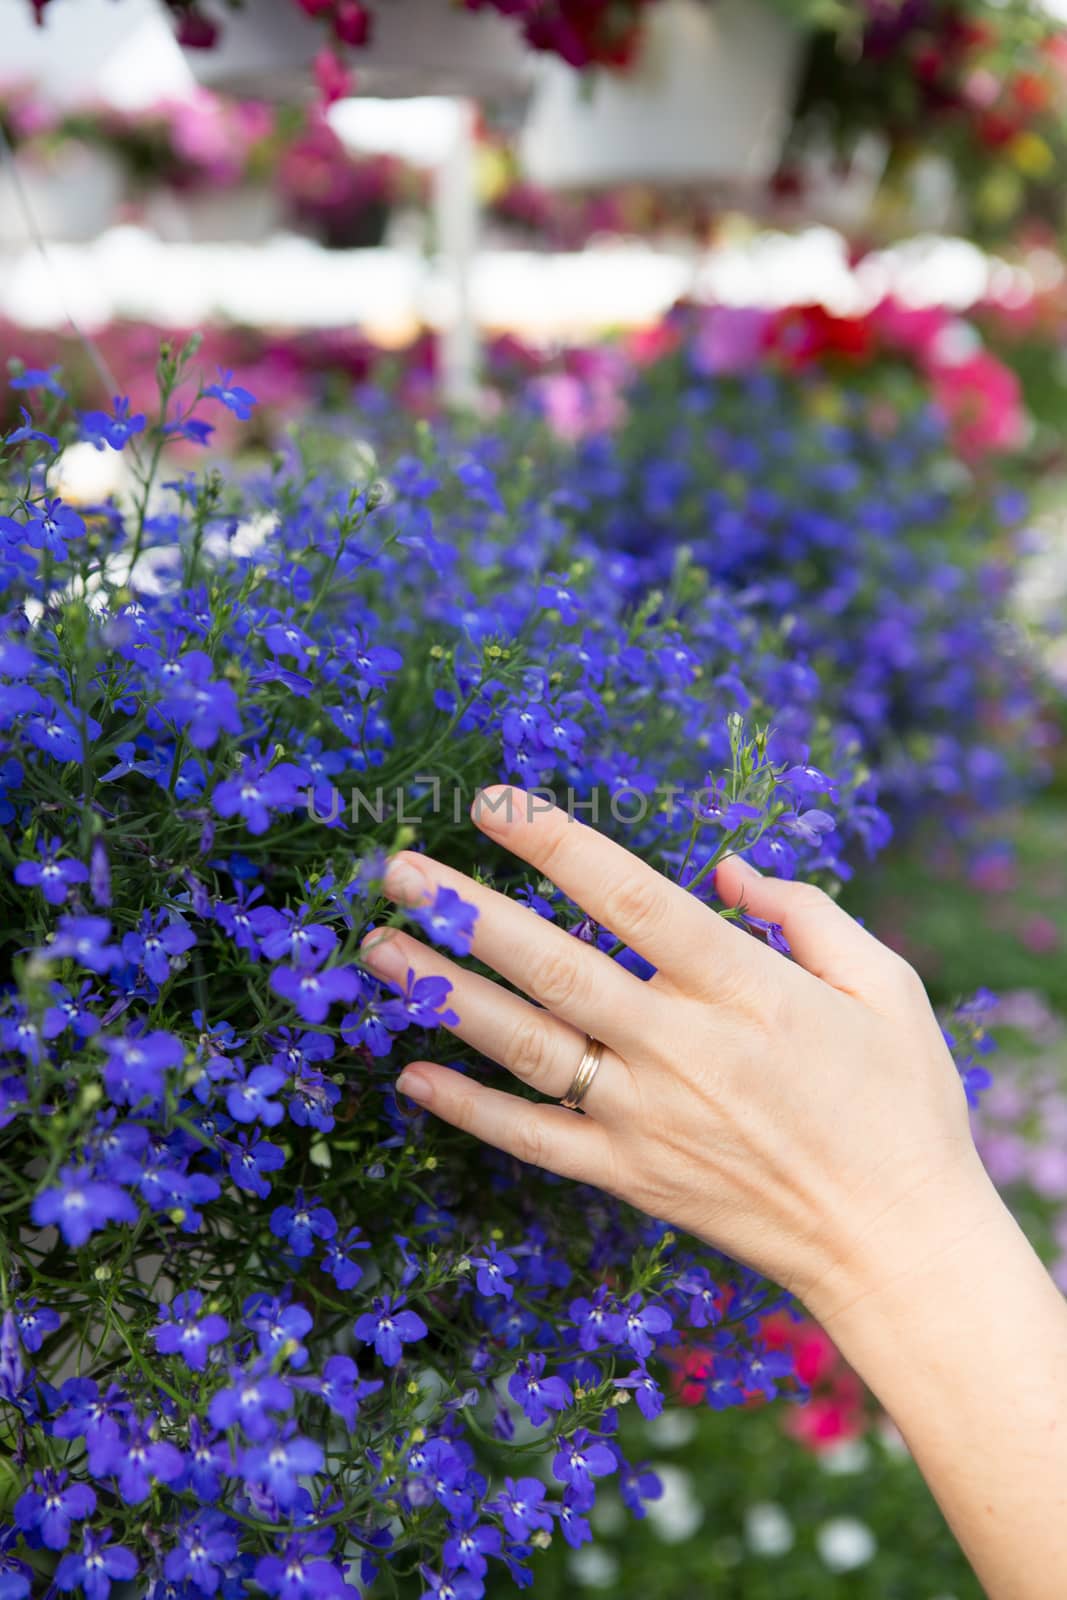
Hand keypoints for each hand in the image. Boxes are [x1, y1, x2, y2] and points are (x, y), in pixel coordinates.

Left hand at [361, 786, 993, 1322]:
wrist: (896, 1244)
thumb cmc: (902, 1102)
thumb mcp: (885, 985)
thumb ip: (803, 913)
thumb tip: (723, 867)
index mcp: (744, 989)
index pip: (630, 897)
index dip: (556, 844)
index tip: (493, 802)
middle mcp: (681, 1049)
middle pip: (553, 966)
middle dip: (467, 912)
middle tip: (394, 868)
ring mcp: (645, 1119)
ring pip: (525, 1046)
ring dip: (443, 993)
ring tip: (375, 949)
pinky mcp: (629, 1176)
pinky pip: (532, 1139)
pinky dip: (468, 1108)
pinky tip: (408, 1073)